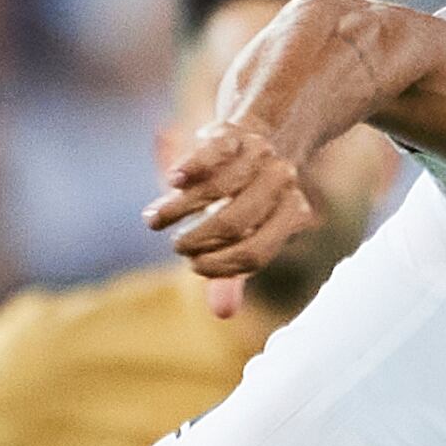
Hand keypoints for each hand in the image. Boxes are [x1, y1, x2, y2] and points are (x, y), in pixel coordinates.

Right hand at [146, 121, 319, 318]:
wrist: (261, 133)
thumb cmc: (251, 199)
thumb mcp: (246, 236)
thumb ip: (233, 273)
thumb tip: (224, 314)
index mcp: (291, 215)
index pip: (255, 254)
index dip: (221, 266)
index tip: (195, 266)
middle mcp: (281, 184)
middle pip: (234, 223)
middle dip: (197, 240)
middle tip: (177, 246)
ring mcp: (259, 154)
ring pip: (217, 189)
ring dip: (178, 208)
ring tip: (154, 221)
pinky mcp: (234, 131)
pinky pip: (211, 153)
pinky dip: (188, 169)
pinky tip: (171, 182)